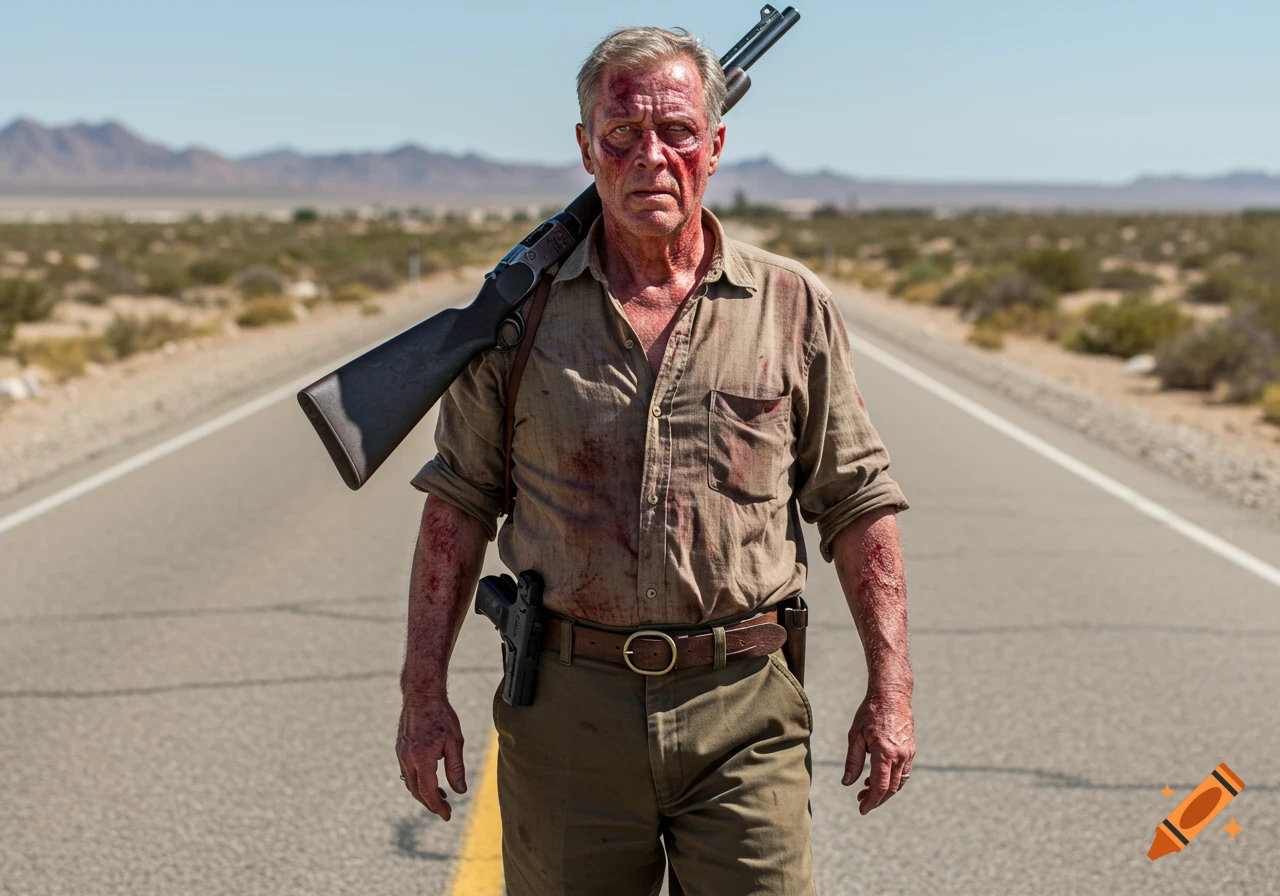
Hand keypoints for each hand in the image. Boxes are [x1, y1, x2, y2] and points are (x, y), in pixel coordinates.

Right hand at [397, 692, 466, 820]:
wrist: (421, 695)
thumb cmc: (441, 716)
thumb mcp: (455, 741)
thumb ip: (456, 768)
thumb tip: (460, 791)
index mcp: (422, 758)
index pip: (428, 791)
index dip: (437, 806)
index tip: (447, 815)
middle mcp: (408, 758)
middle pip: (417, 791)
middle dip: (430, 803)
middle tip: (445, 810)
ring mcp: (401, 754)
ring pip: (410, 783)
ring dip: (423, 794)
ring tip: (440, 797)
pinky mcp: (400, 749)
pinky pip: (407, 772)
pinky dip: (417, 782)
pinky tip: (430, 781)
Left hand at [843, 687, 913, 814]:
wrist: (892, 694)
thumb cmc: (870, 713)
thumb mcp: (855, 735)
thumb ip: (853, 761)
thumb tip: (847, 783)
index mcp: (885, 753)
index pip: (880, 786)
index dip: (871, 801)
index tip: (862, 809)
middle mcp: (901, 756)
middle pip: (892, 788)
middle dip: (877, 799)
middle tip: (861, 802)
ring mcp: (909, 753)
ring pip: (900, 782)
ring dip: (885, 791)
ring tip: (866, 790)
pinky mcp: (911, 749)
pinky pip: (904, 772)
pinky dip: (893, 780)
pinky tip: (879, 777)